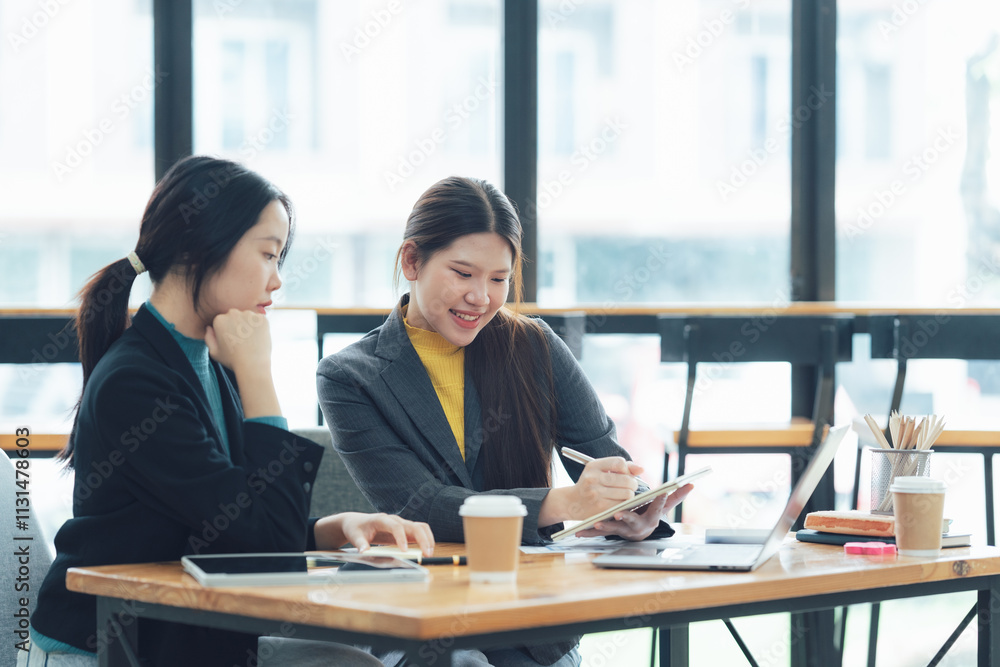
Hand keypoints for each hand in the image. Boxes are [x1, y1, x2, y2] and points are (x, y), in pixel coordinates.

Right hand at [206, 309, 279, 417]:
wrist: (253, 365)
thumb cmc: (232, 360)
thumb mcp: (214, 352)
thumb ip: (209, 337)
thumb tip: (209, 327)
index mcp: (219, 319)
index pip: (223, 320)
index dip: (226, 331)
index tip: (231, 341)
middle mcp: (234, 313)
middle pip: (235, 316)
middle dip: (237, 325)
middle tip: (241, 341)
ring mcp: (249, 315)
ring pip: (248, 317)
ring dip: (248, 325)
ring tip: (250, 340)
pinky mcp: (262, 319)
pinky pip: (259, 321)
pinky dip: (259, 327)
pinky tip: (257, 339)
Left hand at [316, 512, 434, 556]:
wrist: (356, 522)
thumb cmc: (356, 529)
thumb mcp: (355, 536)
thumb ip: (360, 543)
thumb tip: (364, 551)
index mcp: (382, 519)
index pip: (396, 526)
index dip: (402, 538)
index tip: (404, 551)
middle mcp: (394, 519)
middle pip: (414, 526)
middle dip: (422, 539)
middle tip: (426, 553)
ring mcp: (401, 524)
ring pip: (420, 527)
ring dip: (427, 539)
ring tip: (429, 552)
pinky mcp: (404, 530)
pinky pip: (419, 531)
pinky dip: (425, 539)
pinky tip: (427, 549)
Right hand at [564, 457, 641, 519]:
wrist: (572, 502)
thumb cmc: (591, 484)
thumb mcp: (600, 470)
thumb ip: (622, 467)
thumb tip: (641, 469)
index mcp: (593, 466)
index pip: (619, 463)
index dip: (627, 469)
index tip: (624, 474)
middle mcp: (593, 479)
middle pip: (627, 480)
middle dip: (632, 484)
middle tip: (630, 486)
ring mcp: (596, 494)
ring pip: (627, 494)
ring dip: (629, 495)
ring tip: (624, 494)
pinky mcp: (600, 508)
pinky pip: (623, 505)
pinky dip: (624, 504)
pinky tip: (619, 502)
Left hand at [576, 483, 693, 539]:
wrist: (638, 532)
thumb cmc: (650, 515)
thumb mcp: (663, 507)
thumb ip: (675, 496)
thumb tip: (691, 484)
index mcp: (652, 519)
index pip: (657, 508)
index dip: (660, 501)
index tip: (661, 492)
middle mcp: (638, 527)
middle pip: (633, 522)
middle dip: (626, 517)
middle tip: (620, 512)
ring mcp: (623, 531)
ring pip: (614, 529)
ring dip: (605, 526)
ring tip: (597, 522)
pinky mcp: (611, 533)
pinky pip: (599, 534)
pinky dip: (589, 532)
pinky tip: (579, 531)